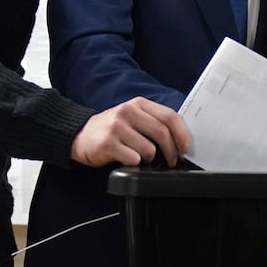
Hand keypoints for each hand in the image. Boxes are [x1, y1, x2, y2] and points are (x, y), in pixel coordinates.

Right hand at [70, 97, 190, 167]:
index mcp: (138, 104)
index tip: (185, 148)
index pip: (170, 116)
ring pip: (149, 149)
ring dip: (151, 158)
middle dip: (172, 151)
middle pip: (162, 133)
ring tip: (144, 158)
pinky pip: (134, 159)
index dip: (182, 134)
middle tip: (172, 160)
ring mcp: (117, 127)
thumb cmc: (112, 129)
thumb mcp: (133, 117)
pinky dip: (136, 163)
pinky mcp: (108, 144)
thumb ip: (153, 121)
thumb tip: (180, 139)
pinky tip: (129, 159)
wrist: (81, 135)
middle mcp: (127, 112)